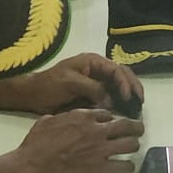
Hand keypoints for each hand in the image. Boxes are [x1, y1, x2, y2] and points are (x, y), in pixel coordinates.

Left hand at [0, 53, 144, 115]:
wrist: (32, 95)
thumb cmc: (49, 85)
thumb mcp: (70, 82)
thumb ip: (92, 88)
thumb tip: (110, 101)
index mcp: (93, 61)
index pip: (116, 69)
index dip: (125, 82)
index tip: (128, 96)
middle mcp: (98, 70)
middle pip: (122, 75)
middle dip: (132, 87)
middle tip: (139, 101)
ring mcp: (96, 82)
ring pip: (119, 86)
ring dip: (128, 95)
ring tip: (136, 107)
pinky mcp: (93, 94)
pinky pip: (110, 96)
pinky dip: (119, 102)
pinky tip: (124, 111)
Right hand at [10, 108, 144, 172]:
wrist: (32, 168)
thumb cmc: (35, 145)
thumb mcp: (46, 121)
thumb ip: (61, 118)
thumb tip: (62, 118)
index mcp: (83, 117)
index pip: (107, 114)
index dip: (112, 119)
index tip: (113, 123)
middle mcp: (96, 131)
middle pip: (126, 125)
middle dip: (135, 127)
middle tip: (139, 130)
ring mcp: (100, 150)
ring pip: (130, 144)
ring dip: (134, 145)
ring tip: (134, 147)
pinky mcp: (100, 169)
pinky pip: (123, 167)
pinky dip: (128, 168)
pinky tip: (126, 168)